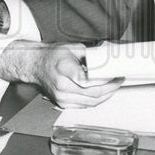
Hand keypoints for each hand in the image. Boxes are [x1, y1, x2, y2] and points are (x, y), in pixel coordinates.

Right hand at [0, 40, 122, 108]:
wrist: (35, 66)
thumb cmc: (52, 56)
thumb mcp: (72, 48)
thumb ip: (90, 56)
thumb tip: (108, 61)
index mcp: (64, 70)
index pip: (88, 81)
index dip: (106, 81)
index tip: (116, 76)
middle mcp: (62, 86)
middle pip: (92, 94)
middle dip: (110, 89)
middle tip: (119, 81)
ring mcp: (61, 98)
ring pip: (90, 103)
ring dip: (105, 96)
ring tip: (114, 87)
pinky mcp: (62, 104)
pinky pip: (84, 106)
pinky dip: (96, 100)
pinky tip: (103, 93)